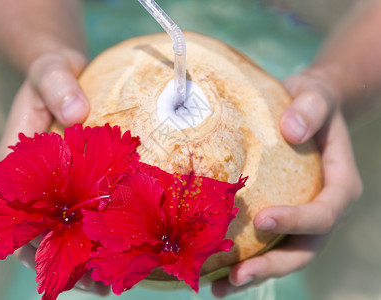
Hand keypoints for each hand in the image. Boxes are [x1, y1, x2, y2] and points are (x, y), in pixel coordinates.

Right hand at [0, 49, 109, 295]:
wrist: (67, 75)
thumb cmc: (52, 76)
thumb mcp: (50, 72)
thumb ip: (57, 87)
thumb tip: (75, 113)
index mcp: (19, 169)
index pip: (18, 215)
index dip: (32, 244)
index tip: (54, 265)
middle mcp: (42, 185)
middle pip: (48, 235)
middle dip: (69, 263)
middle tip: (98, 287)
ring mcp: (67, 187)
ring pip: (73, 232)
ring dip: (90, 259)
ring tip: (114, 283)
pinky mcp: (90, 183)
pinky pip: (96, 212)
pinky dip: (107, 234)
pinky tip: (130, 249)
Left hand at [212, 72, 362, 296]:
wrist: (306, 110)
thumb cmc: (312, 102)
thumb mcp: (316, 95)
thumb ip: (310, 108)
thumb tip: (292, 130)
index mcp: (340, 185)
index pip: (325, 211)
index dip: (298, 221)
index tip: (264, 220)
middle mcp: (323, 209)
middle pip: (304, 248)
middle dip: (272, 266)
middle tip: (237, 275)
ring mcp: (300, 219)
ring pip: (282, 255)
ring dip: (253, 274)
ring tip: (219, 287)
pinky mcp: (279, 219)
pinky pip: (264, 244)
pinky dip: (242, 259)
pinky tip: (214, 270)